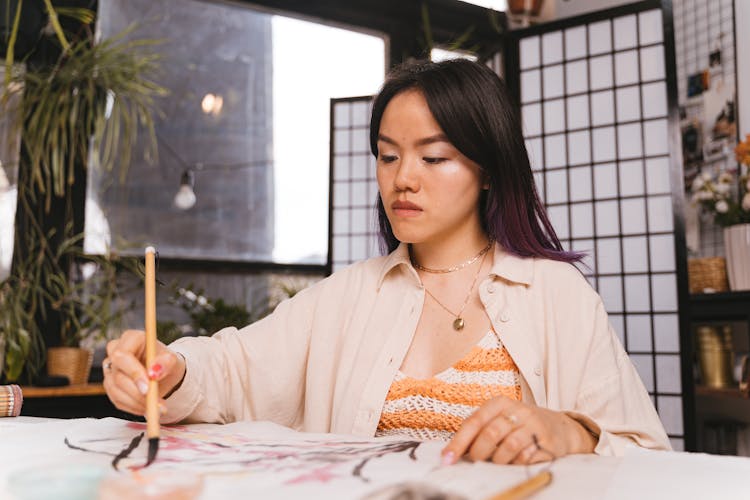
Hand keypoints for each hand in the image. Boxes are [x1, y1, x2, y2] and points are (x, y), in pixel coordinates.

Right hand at [102, 329, 185, 416]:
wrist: (163, 372)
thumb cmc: (166, 362)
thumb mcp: (172, 360)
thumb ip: (166, 363)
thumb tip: (154, 372)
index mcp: (130, 338)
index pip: (122, 356)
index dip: (133, 373)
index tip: (148, 388)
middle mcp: (115, 351)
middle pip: (118, 375)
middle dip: (137, 393)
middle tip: (154, 403)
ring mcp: (110, 369)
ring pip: (115, 390)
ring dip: (137, 403)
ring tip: (156, 408)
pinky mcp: (110, 385)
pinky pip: (117, 400)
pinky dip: (133, 407)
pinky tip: (147, 408)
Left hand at [442, 396, 596, 464]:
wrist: (559, 427)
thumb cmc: (520, 425)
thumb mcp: (499, 420)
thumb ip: (479, 432)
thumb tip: (453, 452)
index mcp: (499, 403)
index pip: (474, 422)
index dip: (459, 442)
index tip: (447, 459)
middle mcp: (517, 410)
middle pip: (490, 434)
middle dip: (478, 452)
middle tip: (476, 461)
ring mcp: (533, 424)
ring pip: (508, 446)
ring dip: (498, 460)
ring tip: (497, 462)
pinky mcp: (547, 440)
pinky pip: (526, 457)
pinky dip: (516, 463)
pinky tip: (515, 461)